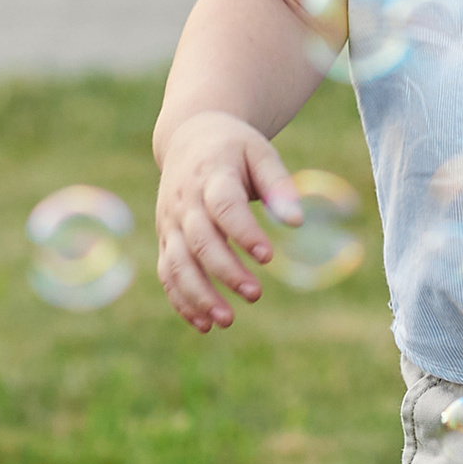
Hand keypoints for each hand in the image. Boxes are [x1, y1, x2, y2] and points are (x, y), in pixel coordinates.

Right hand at [155, 112, 303, 332]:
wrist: (188, 138)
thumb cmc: (234, 148)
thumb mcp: (260, 152)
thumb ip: (279, 184)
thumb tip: (297, 222)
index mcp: (212, 174)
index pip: (224, 205)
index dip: (244, 231)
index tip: (268, 257)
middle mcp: (185, 201)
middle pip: (200, 240)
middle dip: (225, 271)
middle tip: (255, 294)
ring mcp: (170, 222)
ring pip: (177, 263)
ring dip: (199, 295)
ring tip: (227, 321)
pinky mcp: (165, 238)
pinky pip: (167, 273)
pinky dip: (181, 300)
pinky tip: (204, 324)